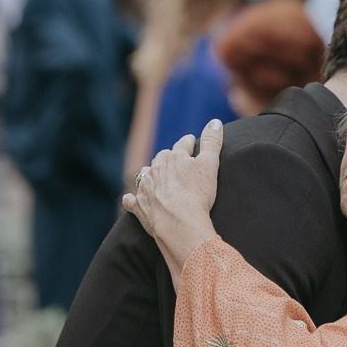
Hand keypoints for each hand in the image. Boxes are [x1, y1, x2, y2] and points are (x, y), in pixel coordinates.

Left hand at [122, 120, 224, 283]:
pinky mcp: (138, 206)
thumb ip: (212, 142)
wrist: (179, 225)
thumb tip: (216, 121)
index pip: (184, 144)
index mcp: (174, 156)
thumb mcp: (210, 165)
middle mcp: (156, 168)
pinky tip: (132, 199)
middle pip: (163, 157)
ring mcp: (145, 187)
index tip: (193, 144)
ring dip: (151, 175)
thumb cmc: (197, 195)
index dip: (190, 144)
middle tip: (179, 166)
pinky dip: (132, 198)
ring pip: (146, 174)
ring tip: (158, 180)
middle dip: (170, 159)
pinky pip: (131, 199)